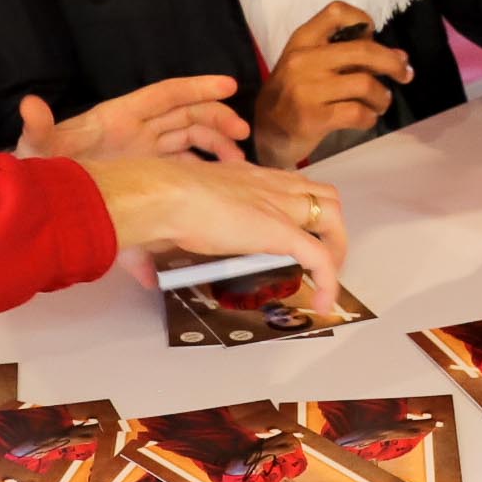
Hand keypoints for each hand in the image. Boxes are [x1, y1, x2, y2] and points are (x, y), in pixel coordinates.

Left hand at [16, 80, 246, 164]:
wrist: (44, 197)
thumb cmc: (44, 166)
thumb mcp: (40, 147)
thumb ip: (39, 127)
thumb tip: (29, 105)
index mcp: (119, 117)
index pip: (165, 96)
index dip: (196, 88)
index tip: (228, 86)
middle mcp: (138, 129)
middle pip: (185, 115)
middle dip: (216, 117)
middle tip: (242, 132)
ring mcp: (145, 152)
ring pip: (191, 139)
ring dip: (216, 143)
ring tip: (239, 161)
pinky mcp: (149, 174)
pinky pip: (185, 165)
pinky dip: (206, 168)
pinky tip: (223, 179)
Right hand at [82, 155, 346, 290]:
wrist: (162, 196)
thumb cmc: (155, 204)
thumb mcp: (158, 226)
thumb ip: (153, 253)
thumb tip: (145, 277)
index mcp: (243, 179)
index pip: (285, 185)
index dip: (295, 206)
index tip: (290, 231)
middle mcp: (268, 186)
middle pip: (320, 194)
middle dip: (328, 224)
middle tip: (318, 255)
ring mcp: (279, 206)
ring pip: (331, 215)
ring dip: (336, 245)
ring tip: (326, 278)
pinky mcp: (282, 232)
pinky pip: (320, 257)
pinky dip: (328, 280)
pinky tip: (323, 302)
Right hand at [253, 2, 412, 168]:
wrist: (264, 132)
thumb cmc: (293, 95)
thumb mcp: (311, 67)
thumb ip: (349, 58)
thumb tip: (400, 57)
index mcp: (302, 40)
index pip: (336, 12)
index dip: (363, 20)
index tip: (374, 38)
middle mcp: (303, 59)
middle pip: (363, 50)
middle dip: (391, 63)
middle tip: (404, 75)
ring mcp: (306, 89)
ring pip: (365, 84)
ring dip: (382, 97)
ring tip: (380, 104)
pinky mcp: (312, 117)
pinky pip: (357, 113)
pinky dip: (369, 117)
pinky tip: (366, 119)